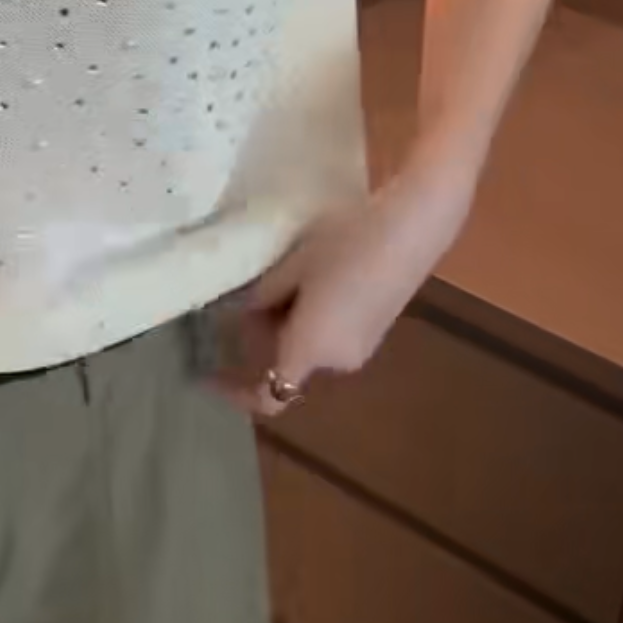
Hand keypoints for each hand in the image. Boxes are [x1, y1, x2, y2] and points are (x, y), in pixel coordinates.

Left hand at [218, 167, 474, 418]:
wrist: (414, 225)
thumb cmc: (347, 244)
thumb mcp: (291, 266)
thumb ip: (261, 296)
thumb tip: (244, 310)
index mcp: (311, 350)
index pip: (269, 397)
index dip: (235, 393)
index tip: (209, 374)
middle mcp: (338, 361)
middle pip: (286, 362)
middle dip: (263, 335)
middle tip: (250, 290)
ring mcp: (362, 347)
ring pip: (308, 345)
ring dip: (288, 322)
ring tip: (284, 272)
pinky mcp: (377, 328)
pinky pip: (331, 334)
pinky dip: (312, 317)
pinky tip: (315, 274)